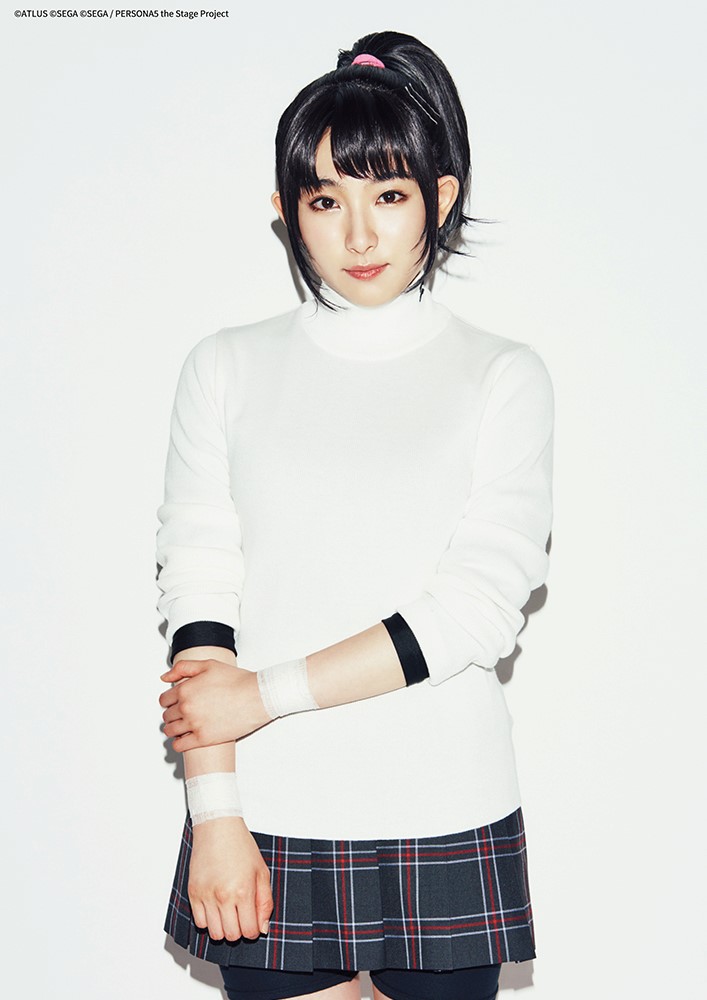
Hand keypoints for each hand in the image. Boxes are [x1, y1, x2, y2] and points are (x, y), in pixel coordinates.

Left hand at [159, 658, 270, 750]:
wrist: (256, 696)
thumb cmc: (236, 681)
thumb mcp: (208, 665)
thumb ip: (183, 668)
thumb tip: (164, 677)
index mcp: (185, 690)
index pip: (163, 700)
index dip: (169, 701)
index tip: (175, 703)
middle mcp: (186, 708)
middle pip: (166, 716)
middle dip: (172, 714)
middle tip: (183, 713)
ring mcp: (194, 724)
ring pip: (170, 731)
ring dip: (173, 728)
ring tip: (183, 726)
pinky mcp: (203, 739)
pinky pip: (179, 746)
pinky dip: (178, 743)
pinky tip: (185, 738)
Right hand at [189, 816, 272, 940]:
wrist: (218, 828)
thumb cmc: (241, 847)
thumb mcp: (261, 872)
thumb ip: (265, 902)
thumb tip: (262, 928)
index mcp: (243, 891)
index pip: (250, 930)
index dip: (254, 930)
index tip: (253, 922)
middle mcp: (223, 896)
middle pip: (232, 936)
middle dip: (240, 930)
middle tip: (241, 916)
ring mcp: (206, 895)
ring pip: (214, 933)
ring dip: (224, 928)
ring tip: (228, 912)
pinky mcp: (193, 893)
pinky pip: (199, 922)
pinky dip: (208, 921)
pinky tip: (215, 907)